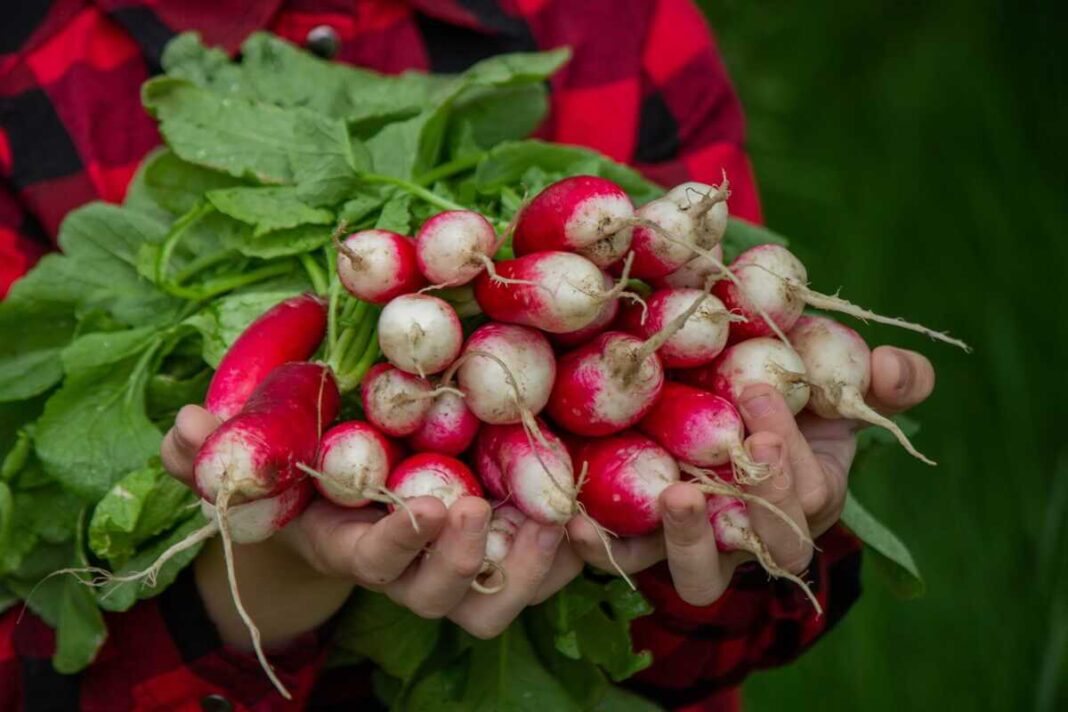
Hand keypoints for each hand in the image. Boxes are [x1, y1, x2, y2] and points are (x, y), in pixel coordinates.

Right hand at [160, 405, 582, 645]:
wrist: (367, 486)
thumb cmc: (320, 468)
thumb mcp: (273, 451)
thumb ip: (222, 448)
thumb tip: (182, 431)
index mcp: (356, 546)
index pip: (374, 563)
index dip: (398, 543)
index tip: (425, 503)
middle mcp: (411, 572)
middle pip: (442, 599)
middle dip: (460, 562)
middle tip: (482, 508)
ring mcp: (463, 569)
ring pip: (497, 600)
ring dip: (528, 567)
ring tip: (553, 514)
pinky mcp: (509, 553)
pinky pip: (548, 573)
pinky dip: (572, 554)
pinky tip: (592, 514)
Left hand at [566, 346, 934, 604]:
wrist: (720, 401)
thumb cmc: (782, 389)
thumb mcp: (833, 376)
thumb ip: (882, 377)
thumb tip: (895, 370)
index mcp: (808, 495)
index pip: (812, 493)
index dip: (794, 452)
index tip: (759, 390)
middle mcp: (756, 534)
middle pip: (772, 545)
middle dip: (765, 497)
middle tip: (744, 446)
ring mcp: (699, 545)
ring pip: (700, 575)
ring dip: (687, 541)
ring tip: (673, 496)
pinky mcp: (643, 541)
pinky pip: (626, 558)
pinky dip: (603, 548)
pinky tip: (576, 521)